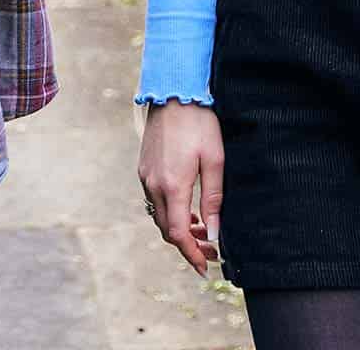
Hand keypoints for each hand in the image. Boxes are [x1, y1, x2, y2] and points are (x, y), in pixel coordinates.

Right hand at [138, 100, 224, 277]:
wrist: (173, 93)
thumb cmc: (198, 122)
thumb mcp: (215, 160)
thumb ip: (213, 199)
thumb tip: (214, 232)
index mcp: (172, 185)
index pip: (177, 234)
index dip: (191, 254)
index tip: (206, 267)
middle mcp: (153, 184)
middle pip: (166, 229)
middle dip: (188, 245)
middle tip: (211, 250)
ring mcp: (146, 176)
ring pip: (159, 216)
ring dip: (179, 228)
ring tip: (203, 230)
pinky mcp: (144, 168)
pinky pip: (155, 200)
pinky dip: (170, 212)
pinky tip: (188, 209)